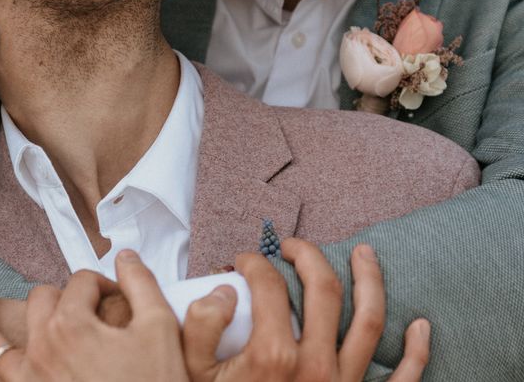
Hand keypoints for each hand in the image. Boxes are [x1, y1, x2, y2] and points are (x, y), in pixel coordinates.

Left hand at [0, 250, 189, 381]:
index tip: (116, 289)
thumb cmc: (153, 381)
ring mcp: (26, 380)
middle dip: (57, 293)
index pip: (82, 283)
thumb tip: (124, 254)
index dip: (101, 281)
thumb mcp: (159, 328)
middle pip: (40, 301)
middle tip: (75, 301)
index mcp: (72, 326)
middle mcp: (41, 349)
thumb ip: (141, 284)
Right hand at [182, 239, 429, 381]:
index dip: (253, 262)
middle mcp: (315, 366)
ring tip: (364, 252)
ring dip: (370, 281)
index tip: (243, 261)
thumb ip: (200, 326)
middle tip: (292, 246)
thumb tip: (225, 289)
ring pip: (368, 321)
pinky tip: (421, 325)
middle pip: (323, 289)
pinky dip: (416, 353)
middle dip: (308, 254)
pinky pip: (403, 381)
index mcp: (273, 355)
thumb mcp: (192, 373)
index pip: (268, 285)